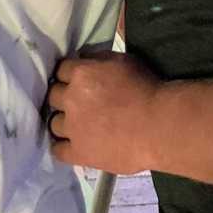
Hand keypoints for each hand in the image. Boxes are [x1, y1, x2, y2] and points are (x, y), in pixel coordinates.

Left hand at [46, 51, 161, 173]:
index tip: (75, 80)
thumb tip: (84, 60)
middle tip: (78, 102)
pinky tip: (72, 144)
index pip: (61, 70)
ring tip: (77, 125)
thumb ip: (99, 59)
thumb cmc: (146, 89)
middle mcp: (71, 99)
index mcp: (81, 74)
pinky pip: (57, 150)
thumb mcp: (123, 62)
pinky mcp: (79, 153)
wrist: (159, 125)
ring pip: (53, 123)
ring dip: (64, 122)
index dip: (68, 75)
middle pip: (53, 95)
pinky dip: (63, 147)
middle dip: (63, 97)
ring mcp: (73, 128)